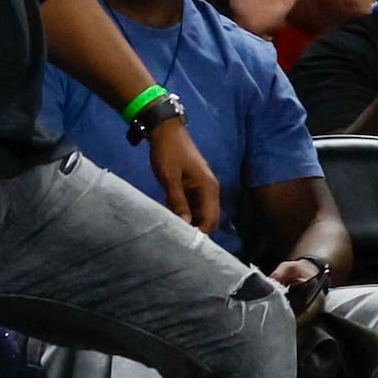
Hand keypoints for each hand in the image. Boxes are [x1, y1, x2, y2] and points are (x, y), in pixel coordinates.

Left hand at [146, 118, 221, 233]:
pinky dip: (186, 214)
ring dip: (191, 223)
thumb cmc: (169, 152)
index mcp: (209, 188)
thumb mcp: (170, 178)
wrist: (166, 131)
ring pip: (201, 213)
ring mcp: (202, 188)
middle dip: (197, 231)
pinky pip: (193, 206)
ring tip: (174, 234)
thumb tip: (184, 224)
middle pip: (210, 218)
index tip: (185, 246)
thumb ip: (178, 201)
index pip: (211, 219)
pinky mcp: (193, 186)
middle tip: (178, 242)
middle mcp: (210, 190)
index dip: (201, 234)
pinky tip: (172, 219)